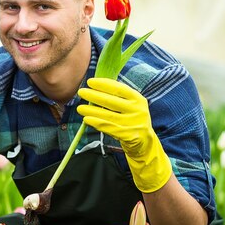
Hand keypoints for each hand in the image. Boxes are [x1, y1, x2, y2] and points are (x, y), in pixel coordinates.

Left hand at [77, 78, 171, 192]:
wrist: (144, 142)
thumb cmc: (132, 119)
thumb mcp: (131, 106)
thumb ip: (118, 97)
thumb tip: (96, 86)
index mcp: (138, 99)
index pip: (119, 89)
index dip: (103, 84)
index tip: (90, 82)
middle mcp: (137, 110)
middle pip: (111, 101)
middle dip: (94, 95)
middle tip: (81, 92)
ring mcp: (133, 123)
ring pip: (108, 115)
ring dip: (91, 110)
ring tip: (80, 108)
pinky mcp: (128, 136)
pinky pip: (108, 127)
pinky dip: (96, 123)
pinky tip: (87, 119)